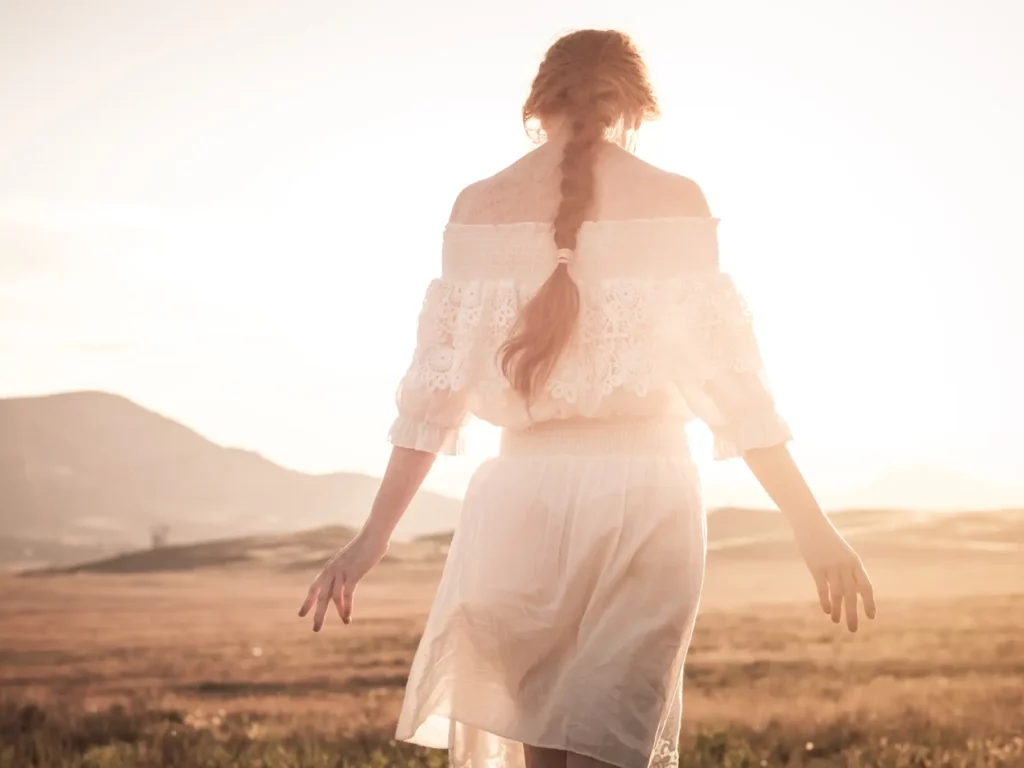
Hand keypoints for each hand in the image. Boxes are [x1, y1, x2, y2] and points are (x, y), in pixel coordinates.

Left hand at [298, 529, 388, 630]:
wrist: (372, 536)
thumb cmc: (364, 546)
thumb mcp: (351, 559)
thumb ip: (348, 570)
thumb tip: (350, 576)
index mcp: (329, 568)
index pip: (314, 587)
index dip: (308, 602)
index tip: (301, 614)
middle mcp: (332, 571)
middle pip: (321, 596)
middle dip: (317, 613)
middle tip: (316, 629)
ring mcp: (341, 572)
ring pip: (332, 597)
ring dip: (335, 612)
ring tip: (341, 624)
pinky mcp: (353, 573)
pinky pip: (347, 594)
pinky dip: (347, 607)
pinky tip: (347, 618)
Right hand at [792, 515, 875, 631]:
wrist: (811, 523)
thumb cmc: (827, 539)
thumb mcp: (842, 554)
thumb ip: (849, 571)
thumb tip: (854, 592)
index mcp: (855, 562)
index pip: (866, 586)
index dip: (869, 603)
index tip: (871, 617)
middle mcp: (845, 565)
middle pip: (852, 595)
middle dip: (853, 613)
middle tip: (853, 629)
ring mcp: (830, 566)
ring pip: (837, 594)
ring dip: (838, 610)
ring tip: (836, 622)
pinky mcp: (816, 567)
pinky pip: (822, 588)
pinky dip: (825, 601)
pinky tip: (826, 610)